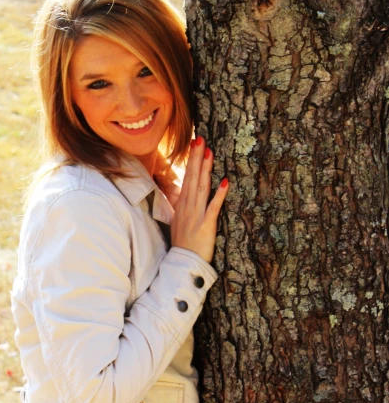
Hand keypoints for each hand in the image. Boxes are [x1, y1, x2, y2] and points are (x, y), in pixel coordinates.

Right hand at [170, 136, 228, 262]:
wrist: (183, 264)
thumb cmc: (183, 245)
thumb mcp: (178, 222)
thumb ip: (182, 206)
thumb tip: (185, 193)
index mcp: (182, 206)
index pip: (187, 178)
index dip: (192, 161)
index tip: (195, 144)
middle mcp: (188, 207)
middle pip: (193, 178)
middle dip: (197, 158)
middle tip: (201, 139)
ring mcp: (196, 215)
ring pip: (201, 188)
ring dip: (206, 170)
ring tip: (210, 152)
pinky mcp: (206, 225)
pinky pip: (213, 207)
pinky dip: (219, 195)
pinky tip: (225, 182)